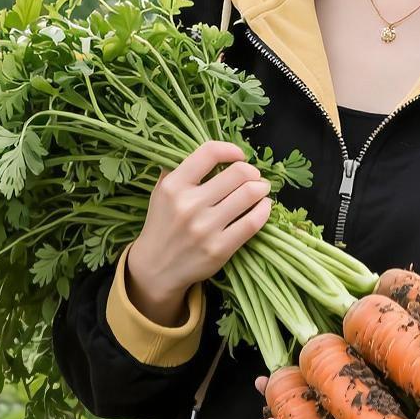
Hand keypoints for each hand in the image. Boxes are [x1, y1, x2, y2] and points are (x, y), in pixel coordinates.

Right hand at [126, 139, 272, 315]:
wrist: (155, 268)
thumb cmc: (163, 224)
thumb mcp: (161, 192)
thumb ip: (179, 168)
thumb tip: (210, 150)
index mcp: (174, 186)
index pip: (209, 153)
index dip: (231, 149)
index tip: (239, 155)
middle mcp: (189, 204)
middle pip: (239, 173)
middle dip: (253, 172)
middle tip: (254, 177)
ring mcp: (205, 228)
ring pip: (250, 194)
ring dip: (262, 189)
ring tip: (261, 190)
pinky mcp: (220, 248)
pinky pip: (253, 222)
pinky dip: (264, 210)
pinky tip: (264, 206)